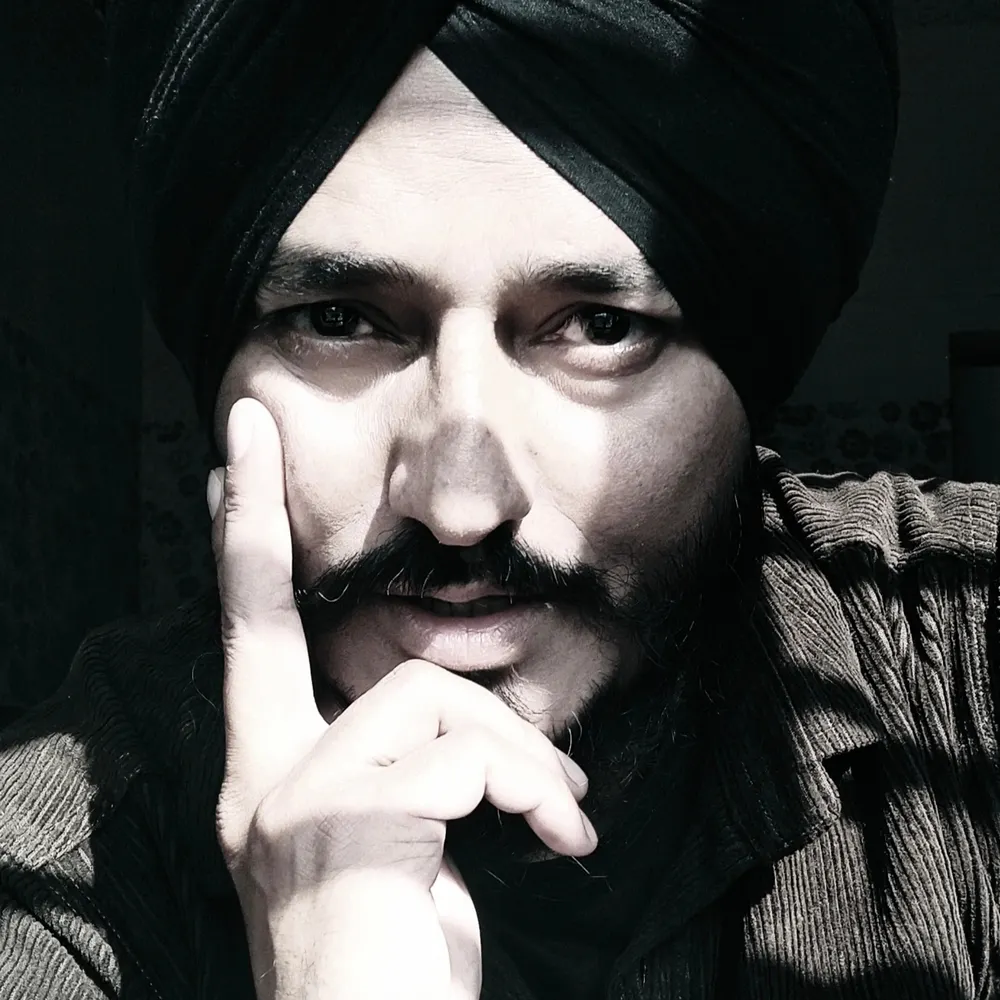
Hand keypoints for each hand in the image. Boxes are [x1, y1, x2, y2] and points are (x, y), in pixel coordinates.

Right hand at [209, 397, 596, 999]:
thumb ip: (414, 770)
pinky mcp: (349, 824)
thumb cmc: (400, 958)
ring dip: (516, 750)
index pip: (247, 637)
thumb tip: (472, 725)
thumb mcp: (405, 844)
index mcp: (272, 775)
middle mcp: (260, 779)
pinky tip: (559, 838)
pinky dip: (531, 789)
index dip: (237, 540)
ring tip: (560, 812)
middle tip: (245, 428)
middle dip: (248, 508)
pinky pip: (466, 757)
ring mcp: (293, 801)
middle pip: (265, 616)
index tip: (229, 457)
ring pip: (425, 692)